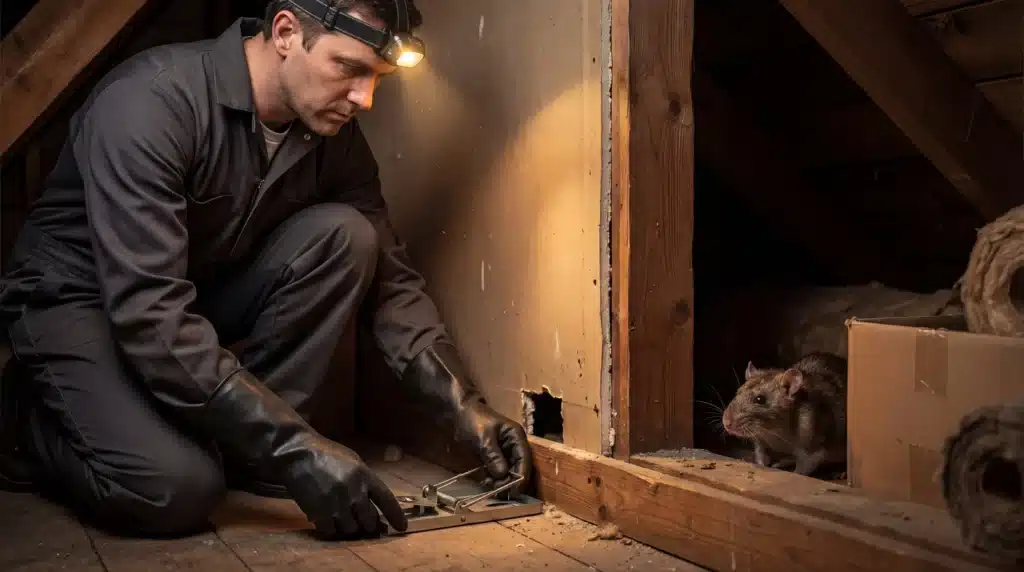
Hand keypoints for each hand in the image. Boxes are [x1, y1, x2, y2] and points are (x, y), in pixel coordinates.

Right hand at [281, 435, 407, 537]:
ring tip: (342, 517)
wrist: (298, 455)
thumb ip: (365, 480)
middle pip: (370, 520)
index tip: (401, 527)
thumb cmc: (327, 455)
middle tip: (364, 523)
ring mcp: (337, 503)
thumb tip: (375, 502)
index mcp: (365, 476)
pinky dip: (331, 528)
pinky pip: (331, 531)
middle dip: (369, 525)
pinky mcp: (319, 512)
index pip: (387, 500)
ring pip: (351, 529)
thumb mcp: (353, 462)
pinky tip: (328, 520)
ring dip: (348, 527)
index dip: (396, 516)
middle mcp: (354, 491)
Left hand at [456, 400, 532, 493]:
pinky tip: (487, 482)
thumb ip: (493, 455)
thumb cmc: (472, 420)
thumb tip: (503, 474)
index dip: (522, 475)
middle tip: (499, 492)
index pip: (524, 458)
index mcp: (515, 436)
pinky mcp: (494, 458)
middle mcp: (513, 445)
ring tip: (491, 487)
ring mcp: (504, 452)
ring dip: (502, 482)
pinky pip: (498, 471)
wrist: (457, 413)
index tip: (515, 490)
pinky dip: (494, 479)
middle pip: (518, 467)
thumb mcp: (483, 437)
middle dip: (511, 481)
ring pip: (509, 471)